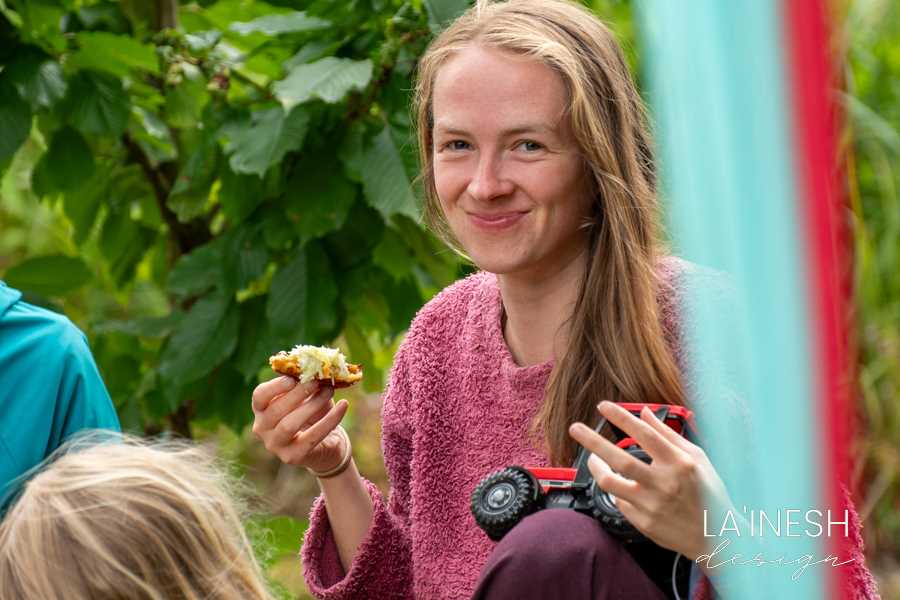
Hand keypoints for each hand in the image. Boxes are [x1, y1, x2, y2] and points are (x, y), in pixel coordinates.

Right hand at [251, 376, 349, 472]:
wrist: (326, 443)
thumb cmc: (313, 412)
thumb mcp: (308, 395)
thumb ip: (307, 382)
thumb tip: (319, 367)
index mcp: (261, 409)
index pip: (259, 396)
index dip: (275, 387)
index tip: (293, 378)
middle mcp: (262, 428)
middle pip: (275, 410)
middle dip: (298, 394)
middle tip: (316, 381)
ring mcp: (275, 445)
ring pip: (289, 425)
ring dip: (312, 406)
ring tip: (328, 391)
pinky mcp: (292, 457)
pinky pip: (312, 437)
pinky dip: (330, 420)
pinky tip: (344, 405)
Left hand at [568, 401, 729, 558]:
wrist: (717, 536)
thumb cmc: (708, 494)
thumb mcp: (697, 458)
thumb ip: (668, 435)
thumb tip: (645, 413)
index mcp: (680, 464)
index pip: (645, 434)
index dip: (622, 418)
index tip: (604, 407)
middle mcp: (664, 484)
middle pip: (619, 459)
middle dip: (593, 441)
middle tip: (575, 428)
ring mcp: (652, 505)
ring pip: (611, 482)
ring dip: (596, 467)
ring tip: (592, 458)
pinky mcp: (644, 522)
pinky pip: (620, 501)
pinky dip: (617, 490)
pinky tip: (622, 485)